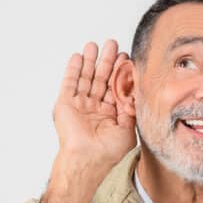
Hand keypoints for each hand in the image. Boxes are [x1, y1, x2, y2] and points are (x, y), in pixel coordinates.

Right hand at [52, 39, 135, 170]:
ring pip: (85, 78)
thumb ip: (131, 109)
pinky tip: (77, 57)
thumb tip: (137, 92)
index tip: (125, 56)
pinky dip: (73, 70)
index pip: (115, 87)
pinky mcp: (65, 104)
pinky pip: (69, 83)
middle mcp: (94, 108)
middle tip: (111, 44)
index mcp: (109, 114)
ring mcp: (79, 105)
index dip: (120, 72)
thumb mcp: (128, 128)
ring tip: (93, 45)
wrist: (88, 158)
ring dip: (89, 61)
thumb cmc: (108, 151)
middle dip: (106, 61)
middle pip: (100, 78)